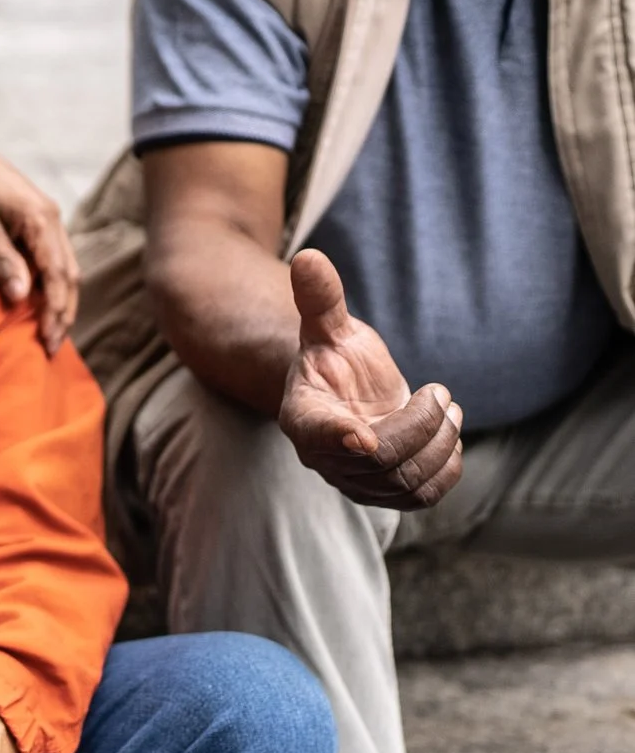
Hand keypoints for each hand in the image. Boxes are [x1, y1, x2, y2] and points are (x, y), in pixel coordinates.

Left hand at [0, 121, 77, 352]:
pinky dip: (51, 281)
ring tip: (52, 329)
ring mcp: (46, 217)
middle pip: (69, 273)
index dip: (56, 310)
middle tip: (53, 344)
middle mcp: (52, 218)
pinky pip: (52, 256)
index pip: (58, 275)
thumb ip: (3, 261)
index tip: (49, 338)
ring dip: (60, 298)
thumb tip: (24, 297)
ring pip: (64, 266)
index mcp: (41, 220)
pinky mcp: (35, 218)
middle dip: (64, 310)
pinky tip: (42, 299)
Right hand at [277, 252, 462, 510]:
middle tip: (441, 392)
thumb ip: (320, 298)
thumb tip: (308, 256)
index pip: (317, 435)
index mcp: (303, 416)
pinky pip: (423, 496)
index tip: (363, 437)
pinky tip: (448, 436)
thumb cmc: (337, 360)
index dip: (339, 439)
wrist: (349, 396)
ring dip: (441, 443)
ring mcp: (356, 481)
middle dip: (422, 424)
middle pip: (382, 460)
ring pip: (408, 481)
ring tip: (447, 409)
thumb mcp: (329, 327)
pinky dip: (448, 467)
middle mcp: (325, 457)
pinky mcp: (387, 494)